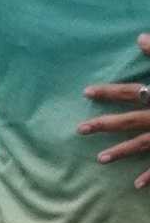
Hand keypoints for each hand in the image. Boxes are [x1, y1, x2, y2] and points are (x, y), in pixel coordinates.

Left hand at [76, 34, 149, 187]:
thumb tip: (139, 38)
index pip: (130, 91)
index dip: (108, 92)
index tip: (86, 92)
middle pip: (129, 121)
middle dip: (104, 125)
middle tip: (79, 129)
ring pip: (142, 144)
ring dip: (121, 152)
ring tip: (99, 159)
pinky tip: (136, 184)